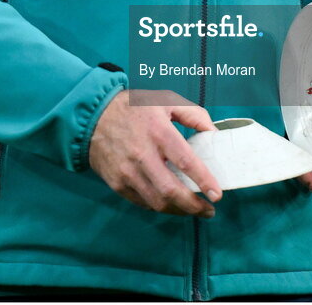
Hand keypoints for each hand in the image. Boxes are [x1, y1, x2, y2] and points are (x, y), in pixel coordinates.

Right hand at [89, 89, 222, 217]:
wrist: (94, 116)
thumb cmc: (134, 107)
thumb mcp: (166, 100)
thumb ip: (193, 115)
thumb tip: (213, 133)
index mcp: (158, 131)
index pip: (185, 161)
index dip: (203, 180)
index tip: (217, 195)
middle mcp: (142, 154)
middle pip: (171, 190)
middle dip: (193, 206)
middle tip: (209, 210)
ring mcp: (127, 172)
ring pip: (157, 202)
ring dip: (179, 211)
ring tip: (194, 210)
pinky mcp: (117, 183)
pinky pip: (142, 202)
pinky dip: (160, 207)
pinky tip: (171, 204)